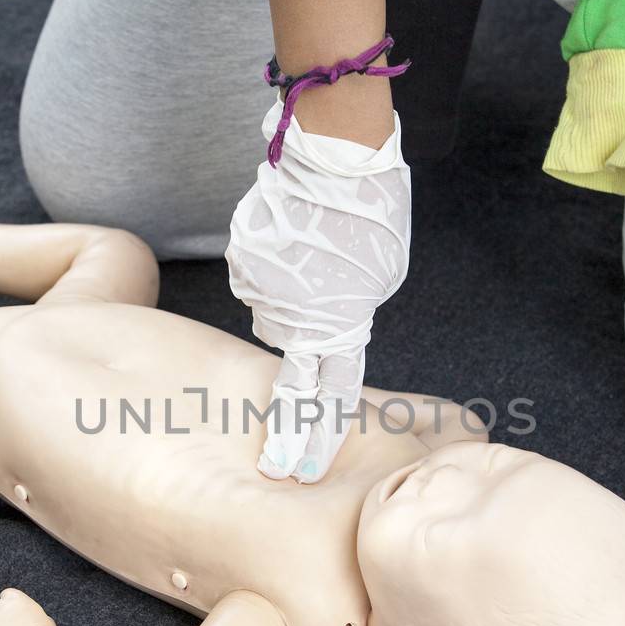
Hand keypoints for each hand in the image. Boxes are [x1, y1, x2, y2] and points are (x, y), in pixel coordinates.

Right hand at [226, 98, 411, 483]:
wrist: (335, 154)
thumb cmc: (372, 211)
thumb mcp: (383, 277)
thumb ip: (354, 314)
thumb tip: (328, 322)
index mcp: (338, 327)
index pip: (324, 399)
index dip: (312, 440)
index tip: (297, 472)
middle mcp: (291, 317)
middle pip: (294, 351)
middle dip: (302, 357)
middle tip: (292, 397)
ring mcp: (260, 287)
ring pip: (274, 308)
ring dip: (293, 293)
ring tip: (317, 250)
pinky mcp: (241, 257)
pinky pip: (258, 273)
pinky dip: (275, 262)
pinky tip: (295, 233)